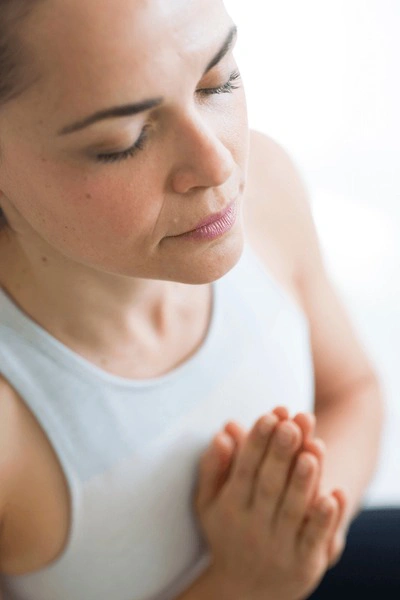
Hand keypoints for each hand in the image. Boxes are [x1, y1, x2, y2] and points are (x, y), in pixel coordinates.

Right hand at [215, 407, 347, 568]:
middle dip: (280, 453)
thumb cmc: (227, 533)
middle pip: (269, 485)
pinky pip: (315, 539)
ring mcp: (279, 546)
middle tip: (291, 424)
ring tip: (312, 449)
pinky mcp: (304, 563)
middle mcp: (253, 525)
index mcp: (231, 506)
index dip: (257, 442)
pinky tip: (334, 495)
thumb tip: (221, 433)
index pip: (245, 469)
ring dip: (303, 480)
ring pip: (293, 510)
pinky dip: (325, 519)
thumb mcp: (208, 503)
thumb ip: (213, 467)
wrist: (244, 591)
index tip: (269, 415)